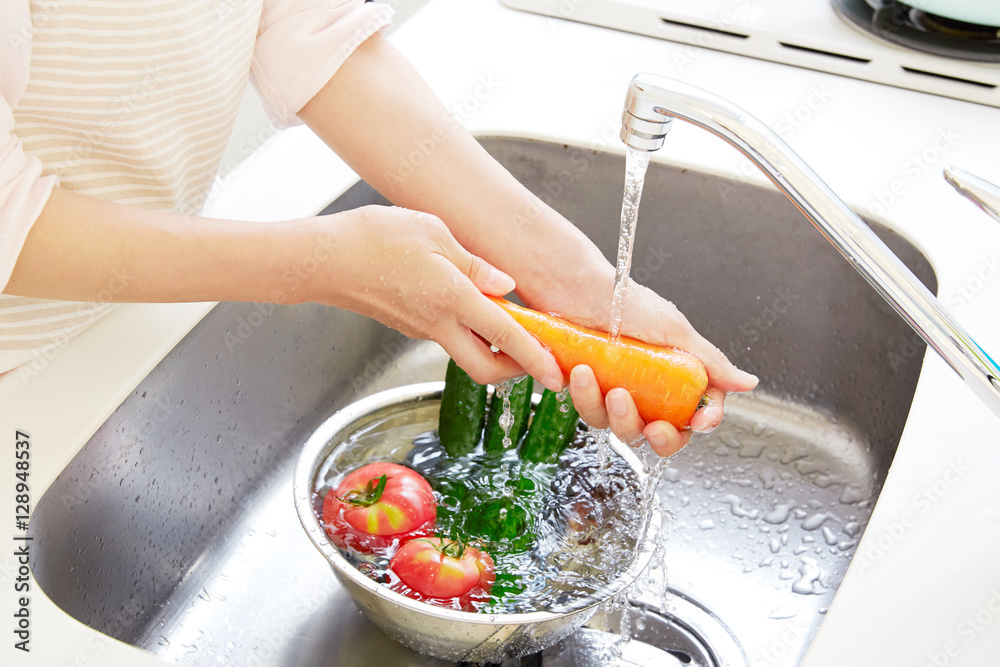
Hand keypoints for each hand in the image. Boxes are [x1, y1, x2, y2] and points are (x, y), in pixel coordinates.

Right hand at [315, 205, 563, 390]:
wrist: (323, 260)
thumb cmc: (373, 238)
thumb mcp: (433, 233)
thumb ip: (474, 263)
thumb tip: (505, 283)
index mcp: (453, 299)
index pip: (507, 337)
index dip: (536, 360)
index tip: (556, 376)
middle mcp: (438, 323)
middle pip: (486, 370)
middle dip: (515, 371)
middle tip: (535, 357)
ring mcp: (421, 329)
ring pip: (466, 355)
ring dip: (492, 349)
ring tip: (509, 325)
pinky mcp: (408, 326)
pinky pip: (447, 337)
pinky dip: (468, 333)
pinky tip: (472, 308)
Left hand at [523, 281, 757, 456]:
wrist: (575, 286)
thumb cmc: (625, 302)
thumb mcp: (675, 332)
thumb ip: (711, 363)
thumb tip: (749, 383)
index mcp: (673, 379)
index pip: (694, 415)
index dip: (701, 423)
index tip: (699, 421)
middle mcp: (644, 391)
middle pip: (655, 436)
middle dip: (655, 435)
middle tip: (651, 426)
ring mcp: (612, 393)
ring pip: (615, 427)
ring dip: (608, 409)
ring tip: (593, 376)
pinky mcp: (584, 392)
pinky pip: (585, 410)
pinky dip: (582, 394)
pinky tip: (577, 370)